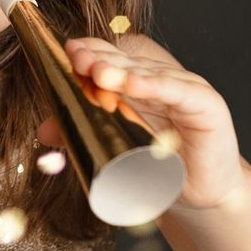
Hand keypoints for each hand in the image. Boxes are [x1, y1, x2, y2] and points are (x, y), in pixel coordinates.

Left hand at [45, 38, 244, 210]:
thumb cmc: (159, 168)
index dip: (90, 53)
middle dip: (100, 61)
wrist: (200, 197)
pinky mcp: (206, 105)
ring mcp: (184, 89)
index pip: (112, 59)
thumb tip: (44, 132)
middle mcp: (160, 80)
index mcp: (137, 85)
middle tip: (78, 61)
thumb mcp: (115, 149)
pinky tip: (136, 84)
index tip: (67, 54)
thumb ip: (84, 133)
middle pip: (127, 63)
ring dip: (123, 72)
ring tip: (99, 73)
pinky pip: (179, 92)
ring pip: (149, 74)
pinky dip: (157, 86)